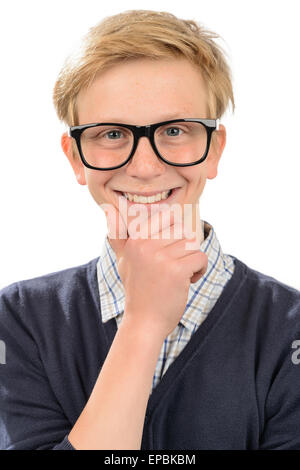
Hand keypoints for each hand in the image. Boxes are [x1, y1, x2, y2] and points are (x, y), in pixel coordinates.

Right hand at [106, 205, 207, 339]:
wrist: (144, 322)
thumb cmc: (137, 291)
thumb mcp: (123, 261)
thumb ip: (119, 236)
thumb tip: (109, 209)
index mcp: (134, 240)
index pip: (167, 216)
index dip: (175, 231)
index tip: (171, 249)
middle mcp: (145, 245)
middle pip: (182, 230)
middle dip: (185, 247)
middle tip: (176, 264)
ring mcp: (161, 258)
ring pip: (192, 244)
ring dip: (192, 259)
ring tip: (182, 274)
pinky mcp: (176, 271)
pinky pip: (200, 257)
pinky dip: (200, 269)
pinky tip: (190, 280)